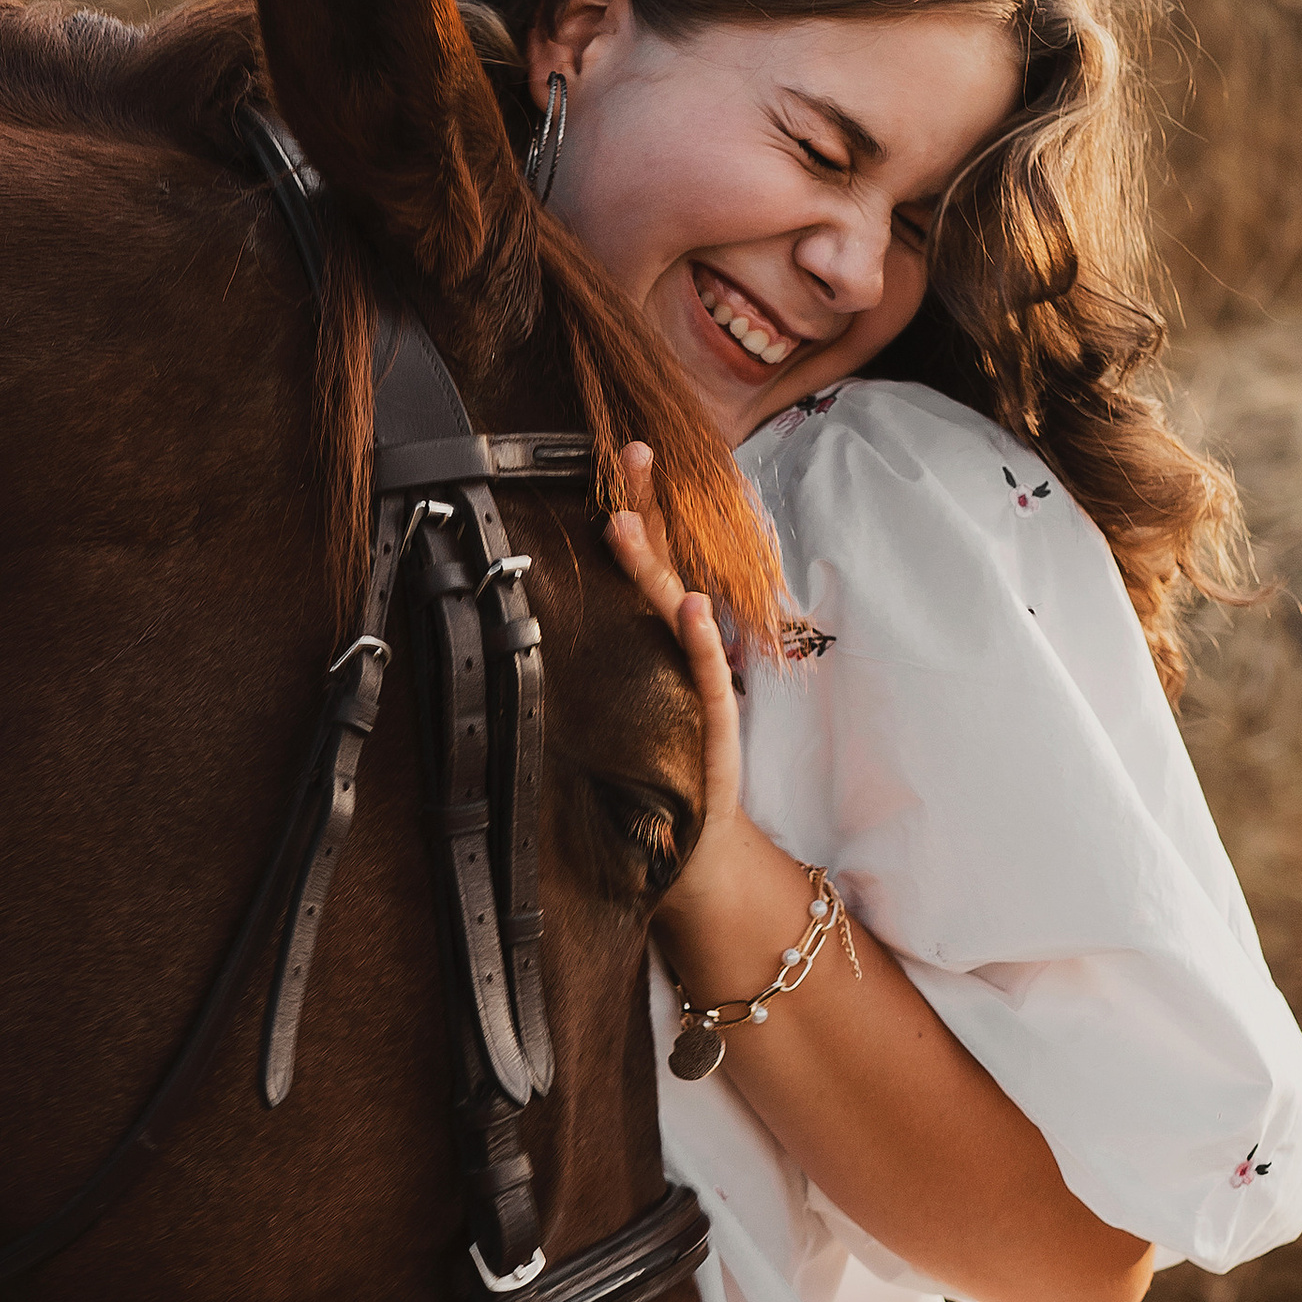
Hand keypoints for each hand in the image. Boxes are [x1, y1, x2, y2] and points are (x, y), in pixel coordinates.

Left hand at [605, 443, 744, 917]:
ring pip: (677, 612)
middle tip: (631, 453)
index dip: (641, 505)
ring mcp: (703, 683)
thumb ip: (626, 655)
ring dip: (653, 565)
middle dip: (648, 508)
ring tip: (626, 521)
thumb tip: (586, 610)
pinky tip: (691, 608)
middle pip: (665, 565)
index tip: (624, 452)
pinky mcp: (715, 725)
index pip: (654, 558)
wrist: (697, 849)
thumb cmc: (668, 772)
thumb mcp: (639, 702)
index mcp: (666, 640)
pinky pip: (708, 677)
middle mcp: (687, 650)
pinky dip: (700, 642)